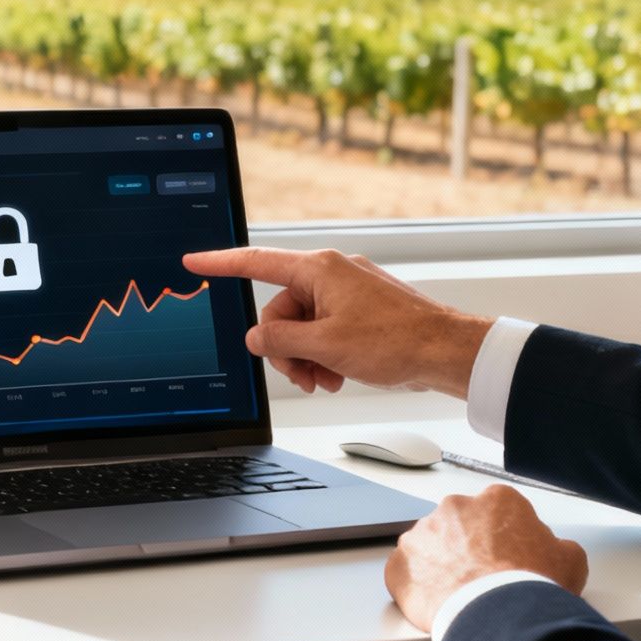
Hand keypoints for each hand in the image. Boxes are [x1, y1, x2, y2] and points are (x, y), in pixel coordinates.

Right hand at [183, 247, 491, 396]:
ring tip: (326, 380)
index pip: (257, 262)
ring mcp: (348, 292)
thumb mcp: (325, 345)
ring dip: (307, 357)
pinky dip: (326, 354)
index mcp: (319, 270)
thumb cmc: (396, 341)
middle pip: (281, 310)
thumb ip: (280, 340)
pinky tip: (338, 375)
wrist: (445, 351)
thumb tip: (257, 337)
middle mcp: (332, 274)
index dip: (221, 263)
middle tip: (303, 376)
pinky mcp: (362, 310)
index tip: (195, 261)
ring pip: (304, 325)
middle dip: (285, 348)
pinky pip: (326, 330)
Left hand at [385, 485, 588, 631]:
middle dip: (469, 549)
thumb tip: (554, 550)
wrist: (499, 617)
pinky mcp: (400, 563)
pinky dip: (417, 587)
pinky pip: (406, 572)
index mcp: (497, 501)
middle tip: (482, 579)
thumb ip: (557, 545)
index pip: (499, 513)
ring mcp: (423, 534)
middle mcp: (456, 508)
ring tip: (460, 596)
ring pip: (431, 547)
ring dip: (442, 566)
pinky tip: (436, 604)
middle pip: (461, 526)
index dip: (505, 539)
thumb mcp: (569, 560)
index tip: (507, 559)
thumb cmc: (531, 586)